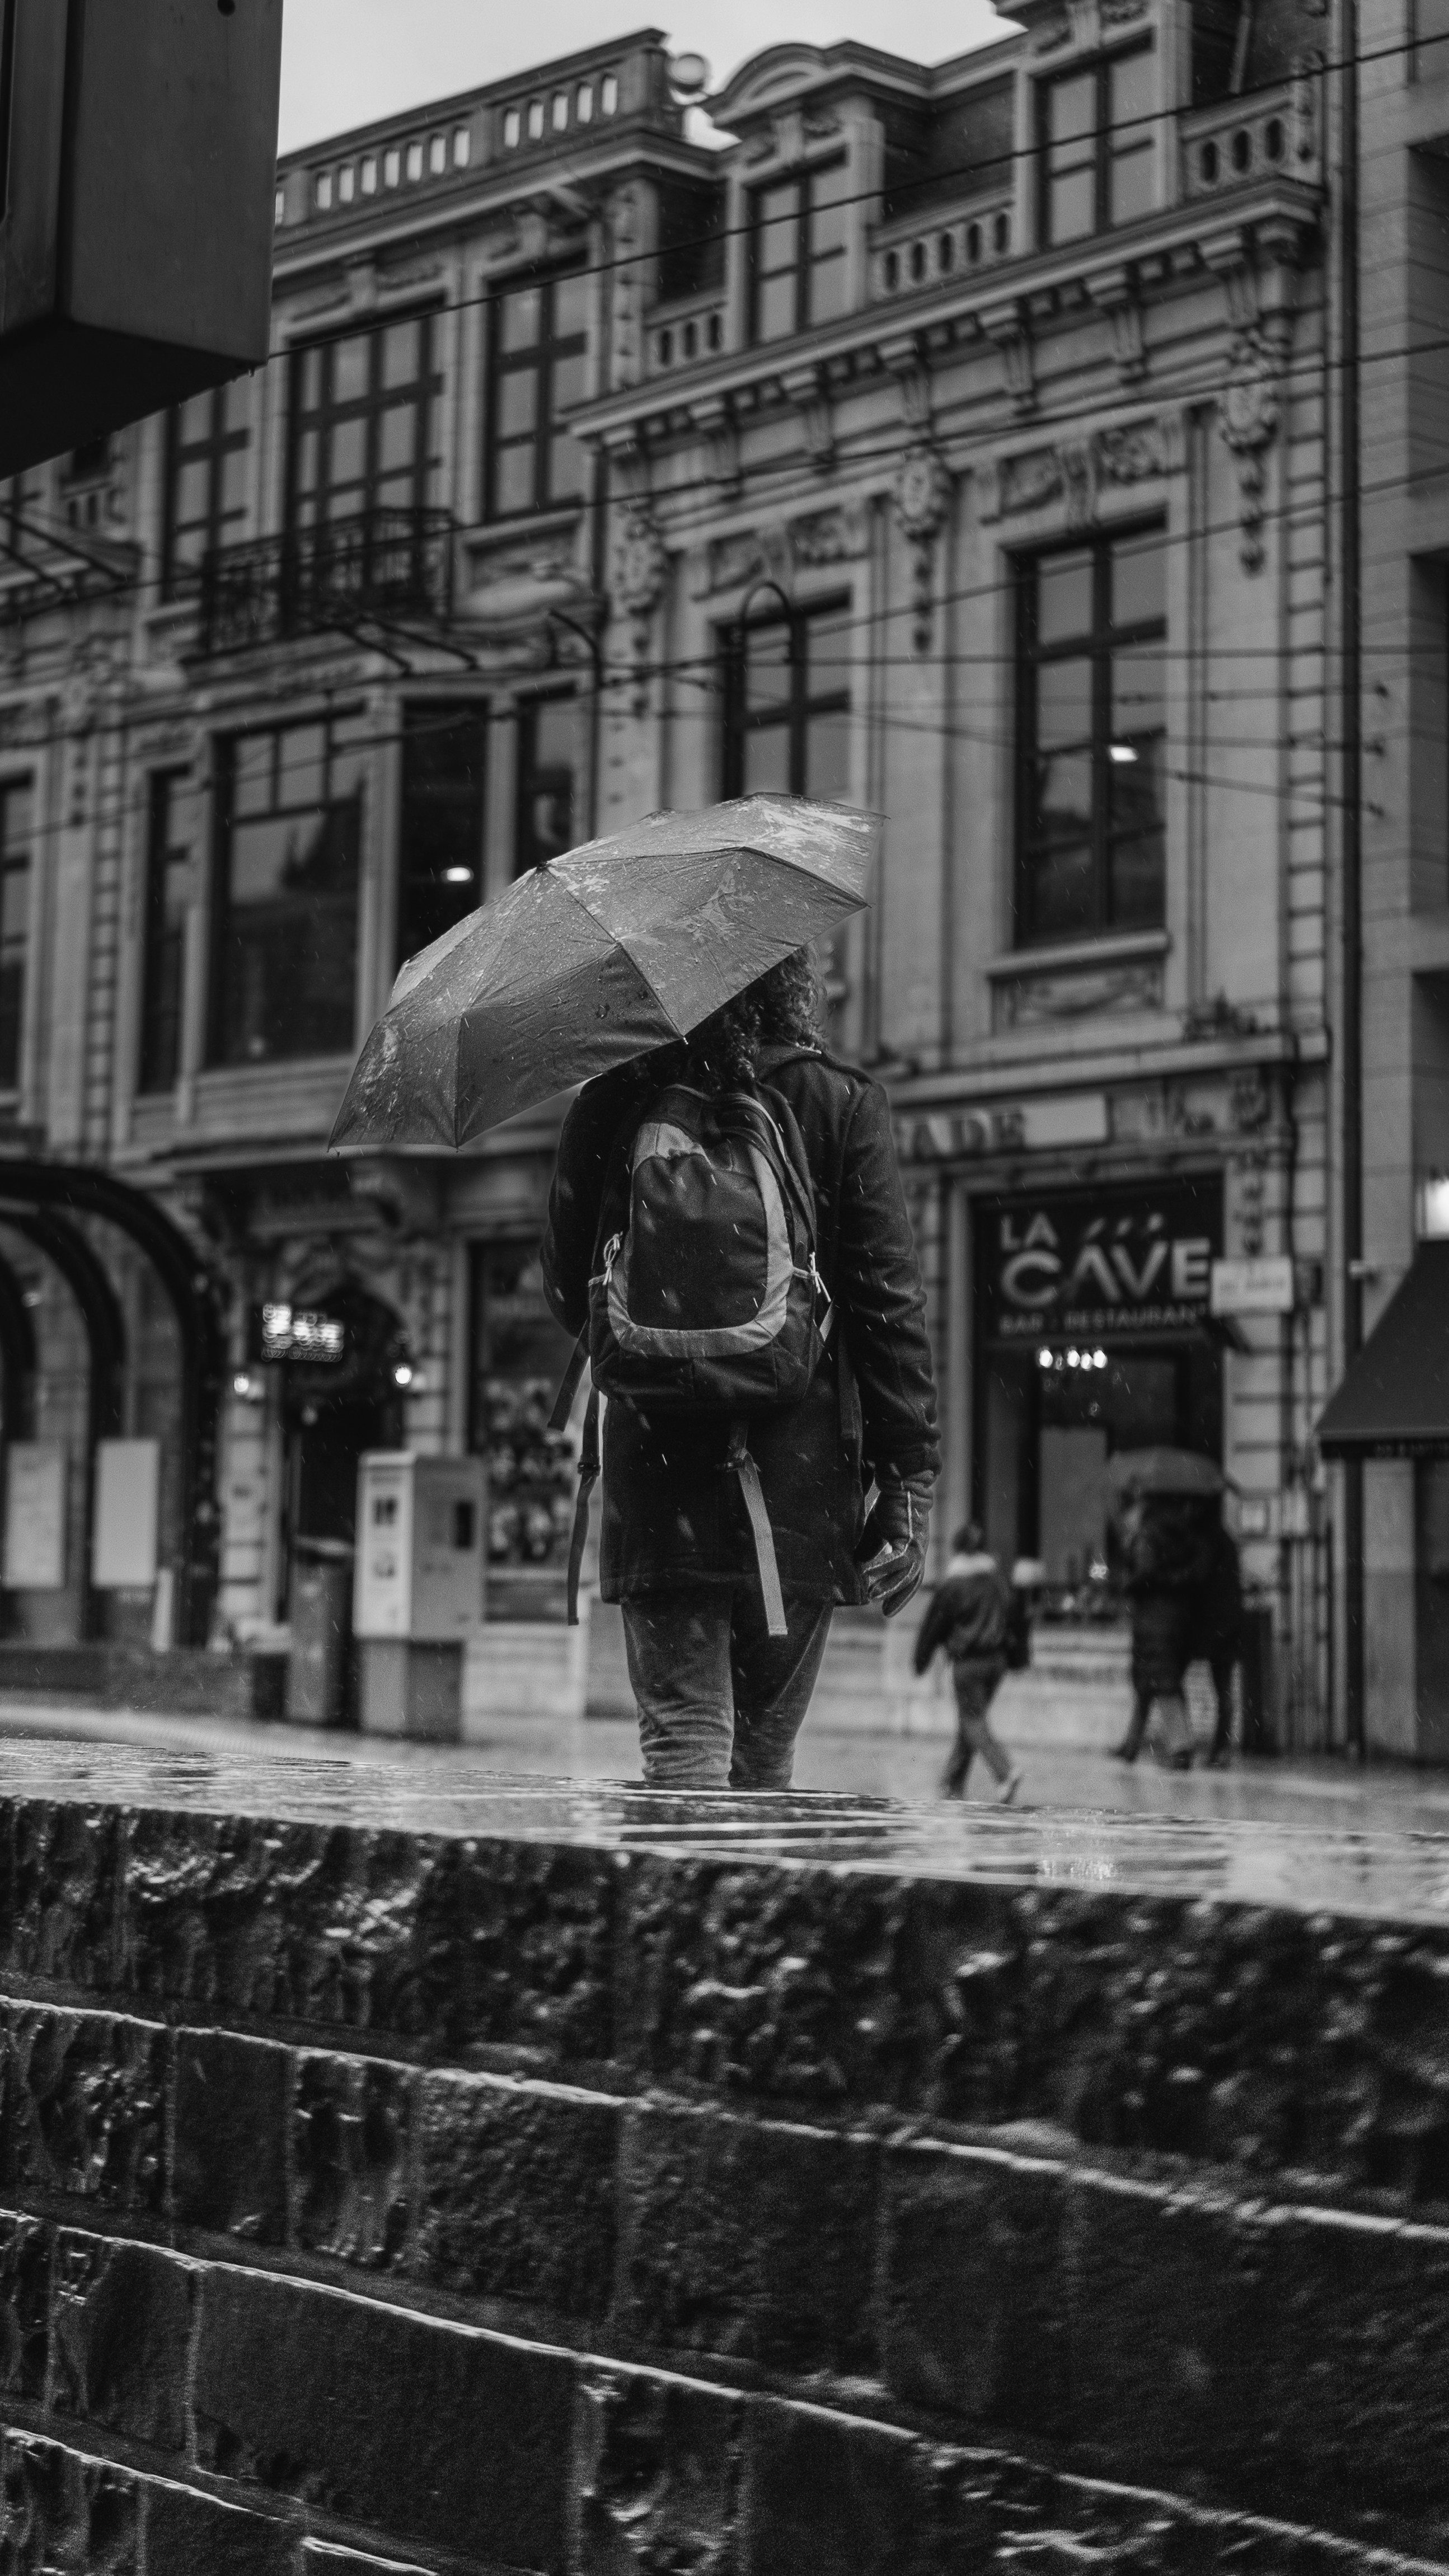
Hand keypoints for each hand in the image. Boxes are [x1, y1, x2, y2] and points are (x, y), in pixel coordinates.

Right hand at [855, 1480, 930, 1617]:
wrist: (902, 1483)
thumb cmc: (891, 1504)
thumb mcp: (877, 1531)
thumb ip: (870, 1548)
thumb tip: (858, 1567)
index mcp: (912, 1550)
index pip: (908, 1577)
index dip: (899, 1592)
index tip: (886, 1608)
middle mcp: (918, 1551)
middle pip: (912, 1581)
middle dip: (900, 1598)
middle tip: (886, 1613)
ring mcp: (917, 1546)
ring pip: (907, 1574)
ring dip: (890, 1587)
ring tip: (873, 1597)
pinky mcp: (910, 1538)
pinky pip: (898, 1559)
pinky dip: (884, 1569)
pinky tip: (869, 1575)